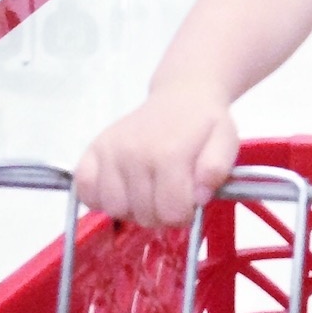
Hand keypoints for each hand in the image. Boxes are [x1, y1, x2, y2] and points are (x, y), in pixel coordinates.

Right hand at [75, 87, 238, 230]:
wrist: (182, 96)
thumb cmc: (203, 123)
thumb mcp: (225, 141)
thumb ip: (217, 170)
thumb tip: (199, 197)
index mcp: (169, 154)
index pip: (171, 213)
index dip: (184, 216)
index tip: (189, 203)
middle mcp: (134, 153)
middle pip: (143, 215)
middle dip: (161, 214)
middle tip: (170, 195)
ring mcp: (110, 152)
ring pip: (114, 208)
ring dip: (133, 208)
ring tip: (148, 191)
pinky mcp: (93, 150)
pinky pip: (86, 191)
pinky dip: (101, 197)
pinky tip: (123, 187)